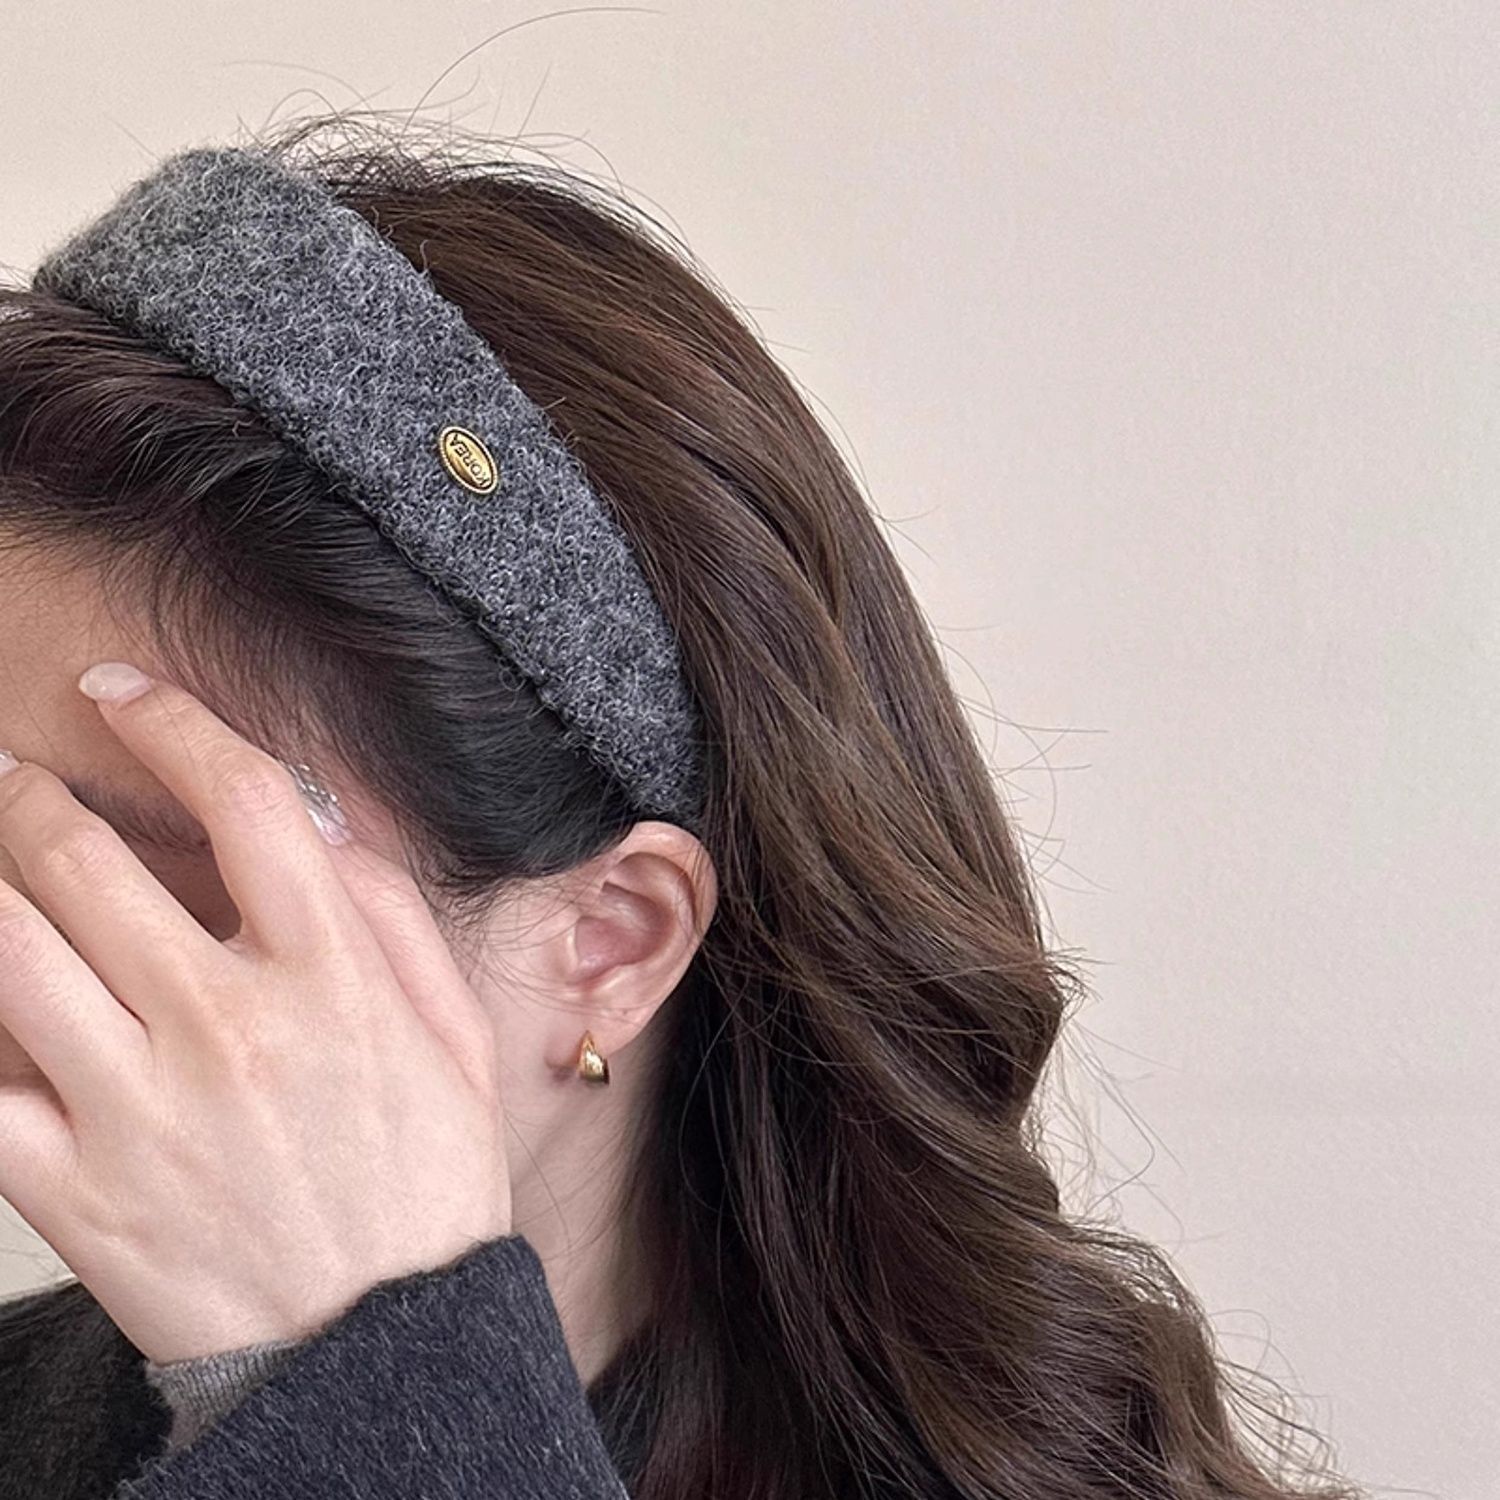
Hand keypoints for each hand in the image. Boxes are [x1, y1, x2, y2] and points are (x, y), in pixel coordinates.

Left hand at [0, 663, 510, 1363]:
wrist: (378, 1348)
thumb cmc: (423, 1183)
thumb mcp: (451, 1037)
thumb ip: (391, 917)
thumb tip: (318, 824)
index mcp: (331, 979)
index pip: (243, 801)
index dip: (172, 722)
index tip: (123, 691)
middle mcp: (230, 1024)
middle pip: (83, 856)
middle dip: (26, 792)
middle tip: (12, 777)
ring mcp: (140, 1107)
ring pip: (4, 948)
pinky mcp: (73, 1190)